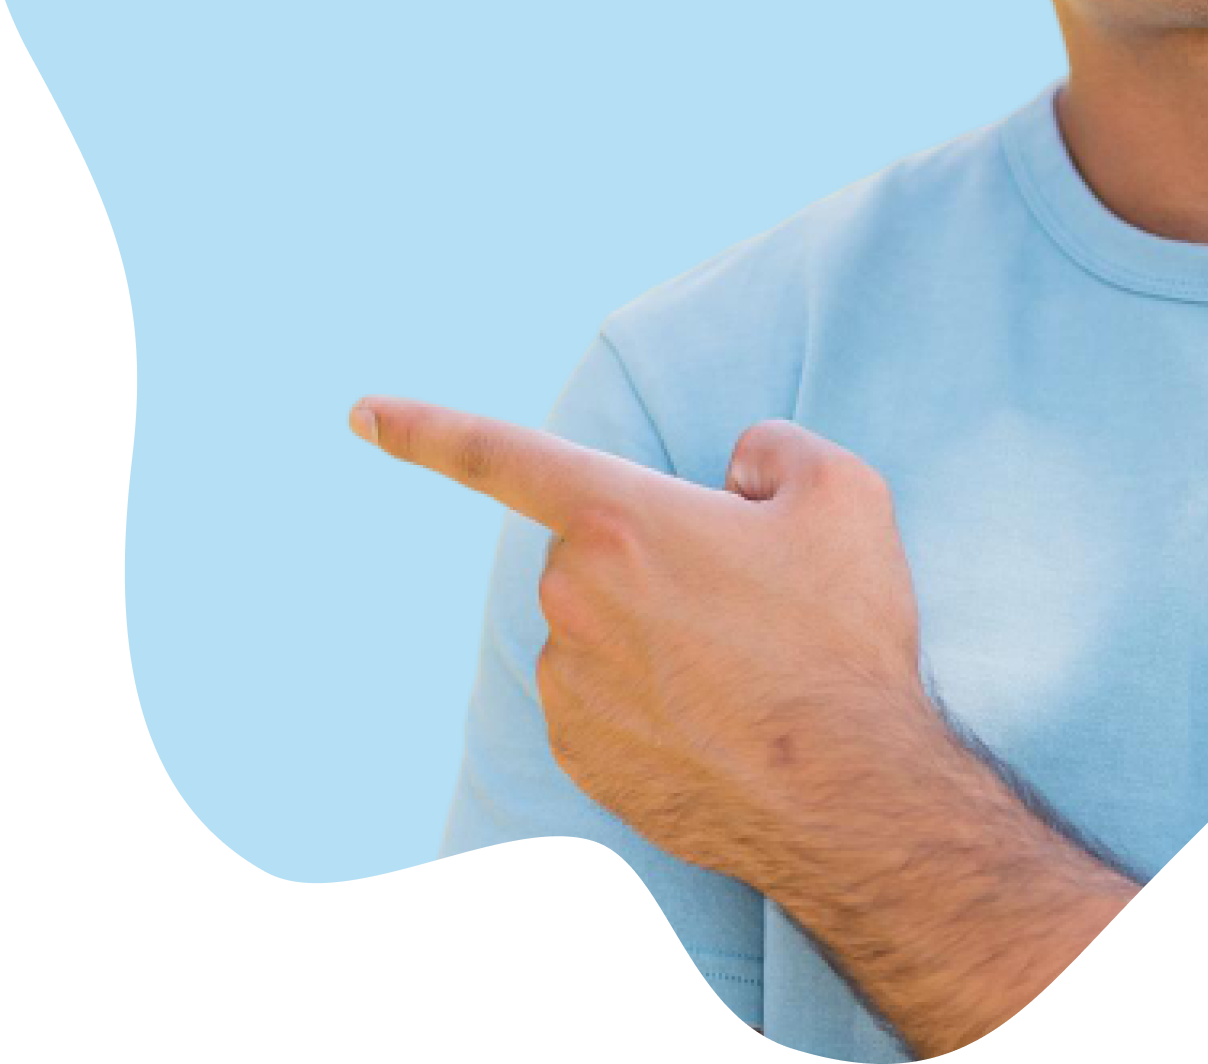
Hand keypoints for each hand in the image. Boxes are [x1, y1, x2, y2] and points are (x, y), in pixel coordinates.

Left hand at [349, 396, 933, 883]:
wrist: (847, 796)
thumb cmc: (841, 637)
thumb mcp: (843, 492)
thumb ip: (773, 447)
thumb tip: (734, 474)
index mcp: (618, 519)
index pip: (501, 455)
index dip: (424, 428)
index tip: (360, 412)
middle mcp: (571, 599)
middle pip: (601, 547)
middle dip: (659, 555)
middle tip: (750, 595)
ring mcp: (568, 685)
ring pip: (603, 624)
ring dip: (658, 629)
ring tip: (749, 667)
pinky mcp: (580, 757)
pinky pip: (605, 696)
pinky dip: (654, 696)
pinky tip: (721, 716)